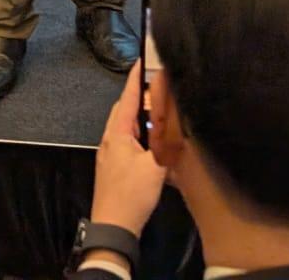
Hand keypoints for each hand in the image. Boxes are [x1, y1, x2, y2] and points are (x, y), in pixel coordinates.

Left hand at [90, 63, 166, 238]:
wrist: (113, 228)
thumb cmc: (132, 193)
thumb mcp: (155, 166)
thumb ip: (167, 143)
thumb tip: (178, 124)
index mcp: (117, 134)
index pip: (128, 98)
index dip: (135, 79)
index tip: (141, 61)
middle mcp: (110, 140)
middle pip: (125, 111)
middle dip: (140, 97)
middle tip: (160, 88)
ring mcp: (110, 155)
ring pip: (126, 127)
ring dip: (142, 118)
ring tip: (161, 113)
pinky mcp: (114, 168)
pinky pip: (127, 141)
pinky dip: (140, 134)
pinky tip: (154, 142)